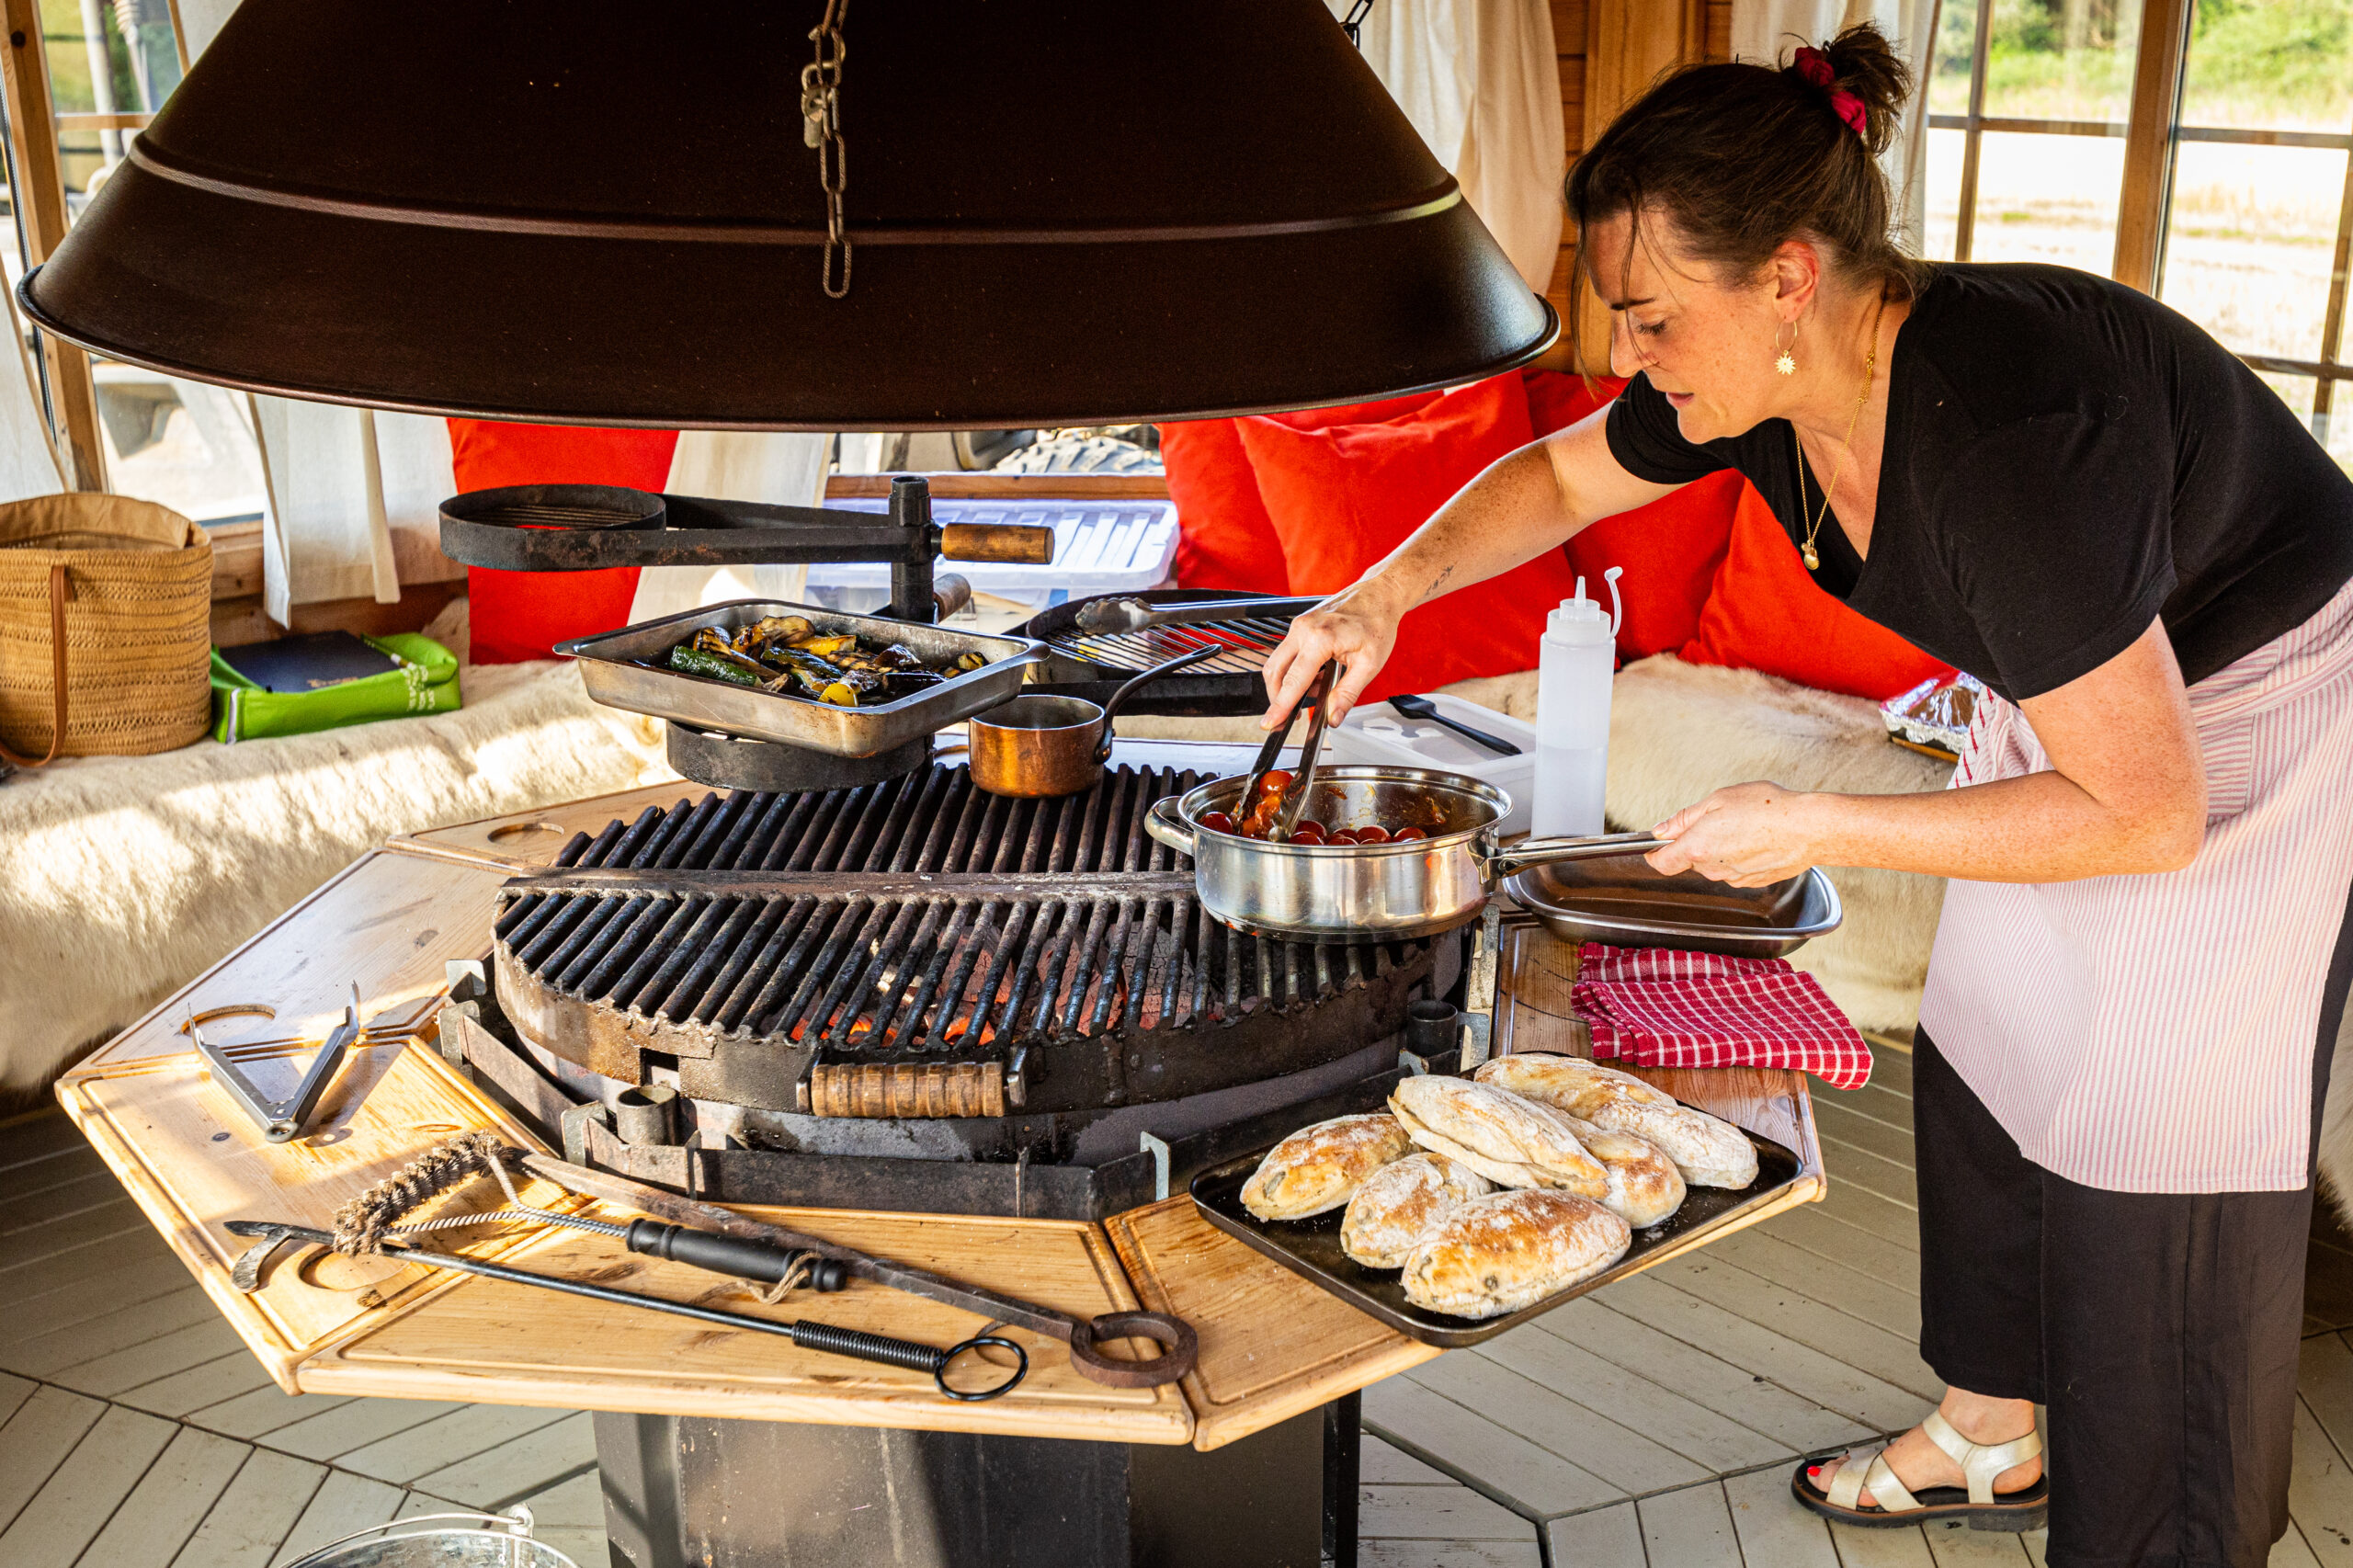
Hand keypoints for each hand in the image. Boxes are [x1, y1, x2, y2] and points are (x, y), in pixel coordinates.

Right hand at [1258, 578, 1410, 729]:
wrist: (1379, 595)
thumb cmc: (1377, 624)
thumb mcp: (1368, 665)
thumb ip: (1347, 694)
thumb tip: (1333, 718)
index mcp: (1320, 639)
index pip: (1293, 681)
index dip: (1280, 706)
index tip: (1270, 724)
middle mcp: (1303, 630)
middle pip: (1275, 672)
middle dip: (1277, 698)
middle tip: (1287, 718)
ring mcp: (1298, 626)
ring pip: (1277, 663)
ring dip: (1287, 685)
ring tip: (1316, 693)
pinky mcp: (1300, 626)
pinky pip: (1287, 653)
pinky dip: (1295, 671)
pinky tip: (1317, 678)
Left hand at [1645, 782, 1824, 887]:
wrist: (1809, 828)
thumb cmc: (1768, 809)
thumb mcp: (1718, 800)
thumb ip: (1685, 818)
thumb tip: (1662, 830)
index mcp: (1697, 848)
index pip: (1661, 863)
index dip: (1654, 853)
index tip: (1656, 845)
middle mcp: (1713, 869)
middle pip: (1691, 858)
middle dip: (1697, 841)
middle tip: (1718, 818)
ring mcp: (1733, 878)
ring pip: (1714, 863)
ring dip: (1721, 847)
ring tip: (1744, 826)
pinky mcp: (1752, 882)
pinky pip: (1735, 868)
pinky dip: (1740, 855)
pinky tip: (1756, 838)